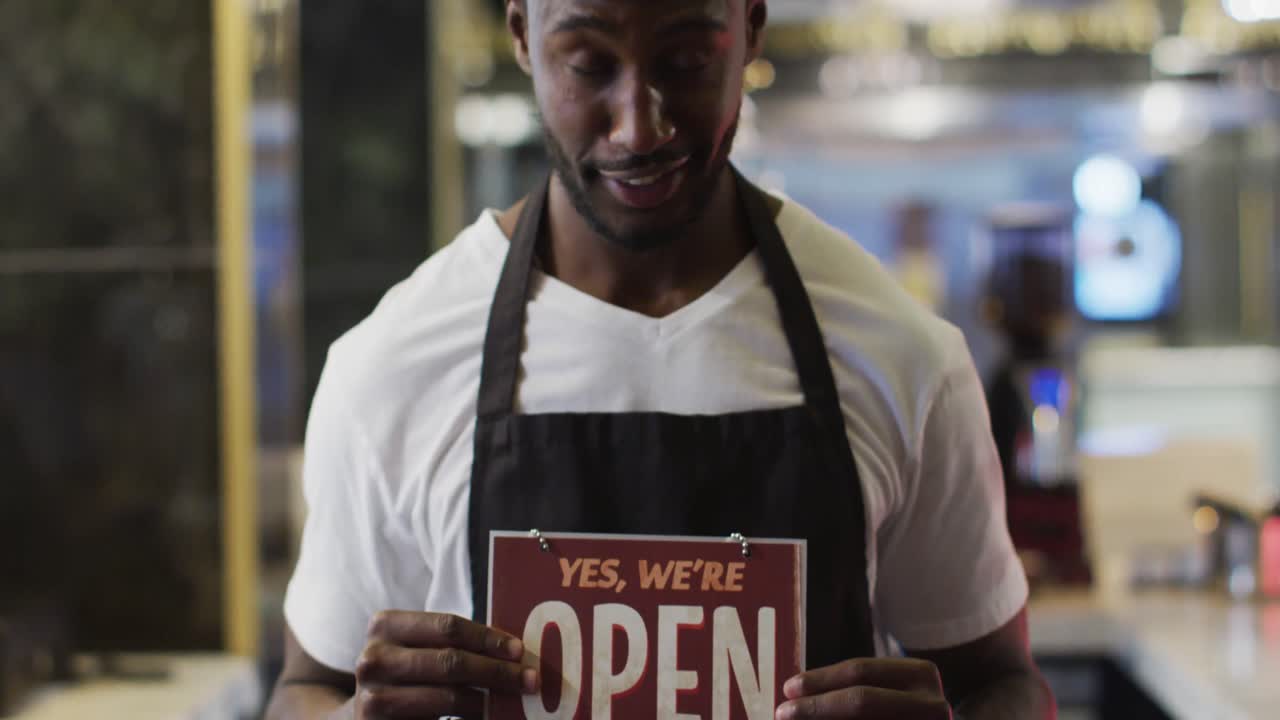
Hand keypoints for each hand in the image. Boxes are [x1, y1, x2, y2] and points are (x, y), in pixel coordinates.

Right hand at [352, 611, 537, 718]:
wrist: (362, 717)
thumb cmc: (405, 678)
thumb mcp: (418, 652)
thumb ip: (452, 645)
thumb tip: (514, 651)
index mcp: (385, 625)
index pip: (448, 626)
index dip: (487, 638)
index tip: (519, 651)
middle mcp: (374, 658)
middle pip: (450, 661)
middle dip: (497, 671)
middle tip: (530, 680)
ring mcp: (371, 696)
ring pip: (447, 696)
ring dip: (488, 701)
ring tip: (514, 702)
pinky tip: (486, 717)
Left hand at [776, 658, 950, 718]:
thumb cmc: (903, 710)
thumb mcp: (888, 691)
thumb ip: (851, 688)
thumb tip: (799, 694)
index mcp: (920, 673)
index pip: (860, 670)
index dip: (821, 679)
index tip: (788, 688)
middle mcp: (931, 702)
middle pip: (860, 700)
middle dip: (816, 706)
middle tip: (783, 712)